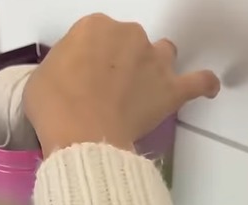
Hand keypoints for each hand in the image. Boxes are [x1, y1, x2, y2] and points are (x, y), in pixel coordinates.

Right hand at [23, 13, 219, 155]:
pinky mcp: (172, 89)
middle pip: (129, 42)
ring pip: (164, 53)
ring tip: (145, 89)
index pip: (95, 35)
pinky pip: (200, 82)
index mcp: (94, 26)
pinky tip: (206, 89)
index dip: (90, 59)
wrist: (81, 135)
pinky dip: (204, 84)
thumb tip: (73, 75)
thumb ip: (62, 66)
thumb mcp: (41, 77)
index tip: (83, 79)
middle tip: (107, 90)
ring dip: (156, 67)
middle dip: (122, 62)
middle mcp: (129, 35)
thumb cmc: (54, 106)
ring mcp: (155, 61)